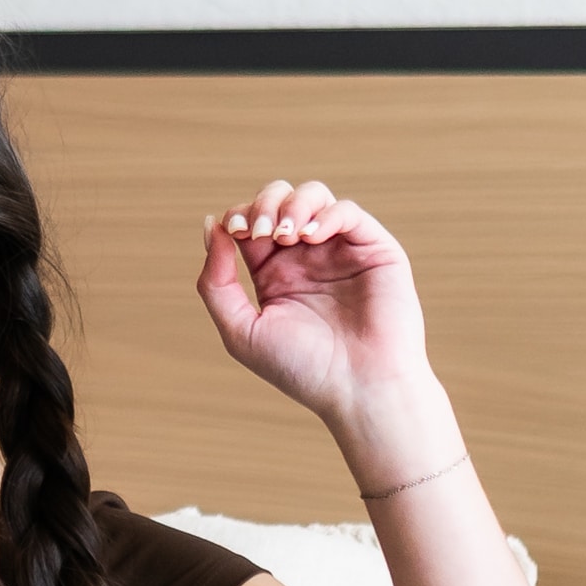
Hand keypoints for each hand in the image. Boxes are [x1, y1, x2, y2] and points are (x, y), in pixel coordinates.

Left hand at [196, 178, 434, 439]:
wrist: (359, 390)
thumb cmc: (302, 369)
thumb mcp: (241, 330)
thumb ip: (216, 282)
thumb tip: (211, 226)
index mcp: (274, 274)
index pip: (250, 223)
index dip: (239, 217)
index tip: (236, 233)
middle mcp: (307, 258)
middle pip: (278, 200)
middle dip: (264, 204)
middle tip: (262, 232)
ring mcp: (340, 251)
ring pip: (313, 196)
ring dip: (293, 203)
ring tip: (287, 233)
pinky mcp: (374, 250)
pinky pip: (348, 211)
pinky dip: (326, 213)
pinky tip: (311, 236)